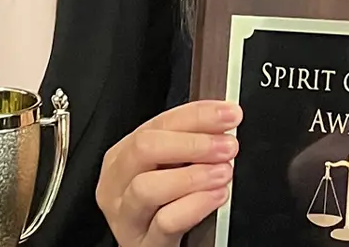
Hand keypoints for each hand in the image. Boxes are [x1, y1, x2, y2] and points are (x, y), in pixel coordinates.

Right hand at [97, 100, 241, 246]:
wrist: (161, 244)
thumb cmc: (167, 202)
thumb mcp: (173, 168)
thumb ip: (190, 143)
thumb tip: (222, 122)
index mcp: (124, 156)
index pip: (158, 124)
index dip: (198, 115)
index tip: (230, 115)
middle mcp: (118, 184)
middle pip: (144, 149)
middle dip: (192, 144)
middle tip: (227, 147)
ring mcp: (126, 216)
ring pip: (146, 187)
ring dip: (192, 176)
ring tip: (223, 173)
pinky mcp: (143, 243)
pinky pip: (165, 222)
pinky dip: (194, 206)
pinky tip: (216, 196)